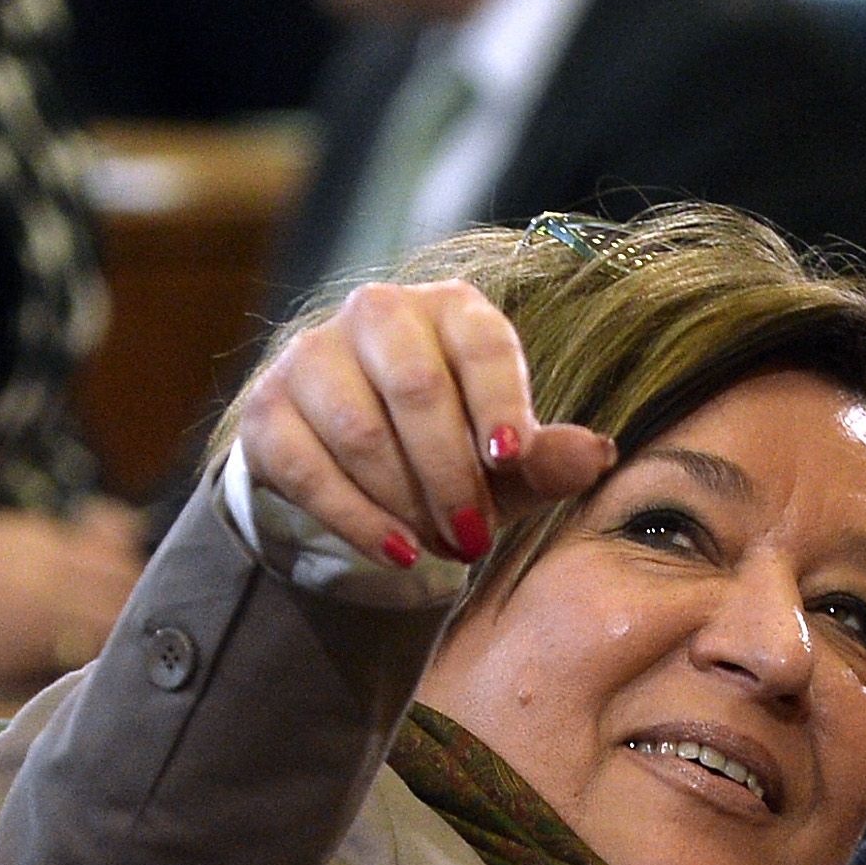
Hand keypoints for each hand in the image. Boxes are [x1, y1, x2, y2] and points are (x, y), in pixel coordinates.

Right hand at [235, 279, 613, 576]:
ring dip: (407, 502)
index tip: (511, 459)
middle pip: (416, 388)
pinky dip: (358, 520)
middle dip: (451, 474)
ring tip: (444, 548)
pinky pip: (309, 469)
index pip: (481, 345)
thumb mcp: (510, 462)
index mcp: (453, 311)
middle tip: (476, 535)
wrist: (357, 464)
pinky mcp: (269, 409)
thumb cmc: (455, 448)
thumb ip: (549, 459)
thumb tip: (597, 455)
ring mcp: (313, 355)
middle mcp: (379, 314)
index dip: (498, 401)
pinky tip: (399, 554)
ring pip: (360, 431)